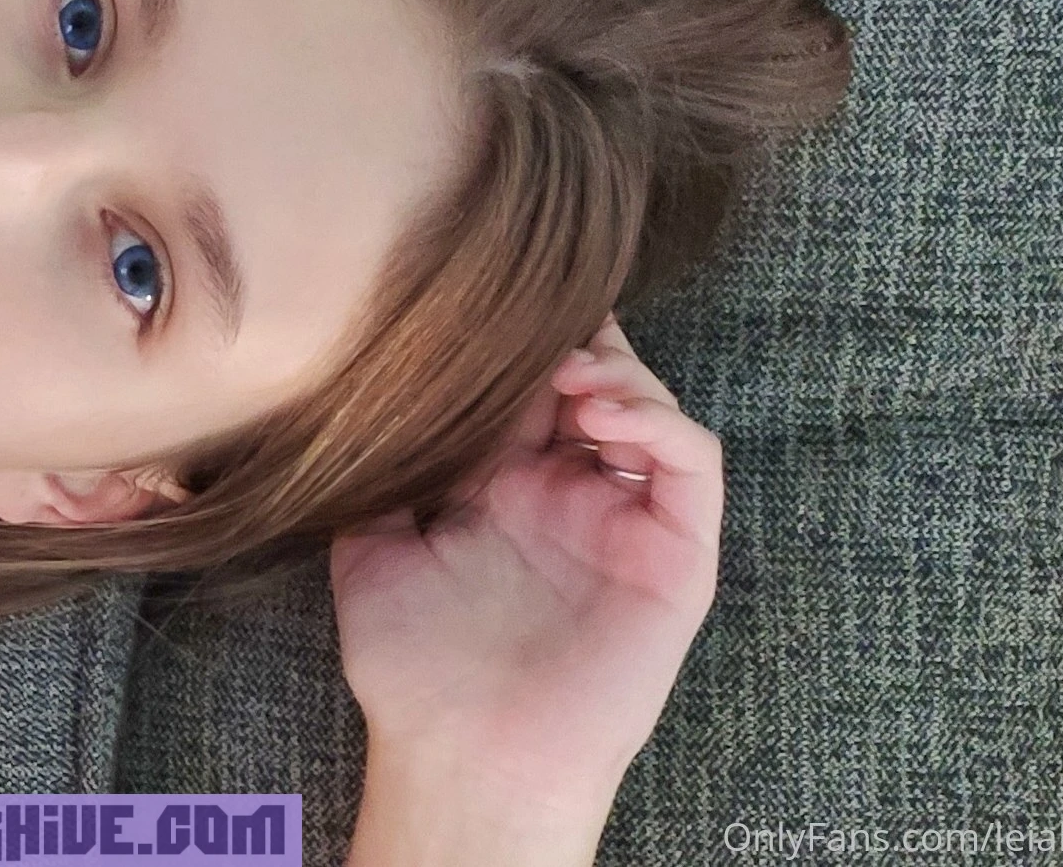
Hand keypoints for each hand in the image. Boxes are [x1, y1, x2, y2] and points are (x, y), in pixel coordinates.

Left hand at [329, 311, 723, 818]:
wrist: (463, 759)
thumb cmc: (416, 668)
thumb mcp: (372, 551)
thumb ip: (382, 477)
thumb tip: (370, 396)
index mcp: (513, 483)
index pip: (538, 385)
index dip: (530, 338)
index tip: (500, 303)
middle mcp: (576, 491)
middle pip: (603, 381)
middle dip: (581, 341)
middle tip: (544, 326)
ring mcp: (628, 520)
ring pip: (655, 410)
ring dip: (621, 374)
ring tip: (571, 375)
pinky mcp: (676, 554)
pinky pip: (692, 466)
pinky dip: (661, 423)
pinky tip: (605, 414)